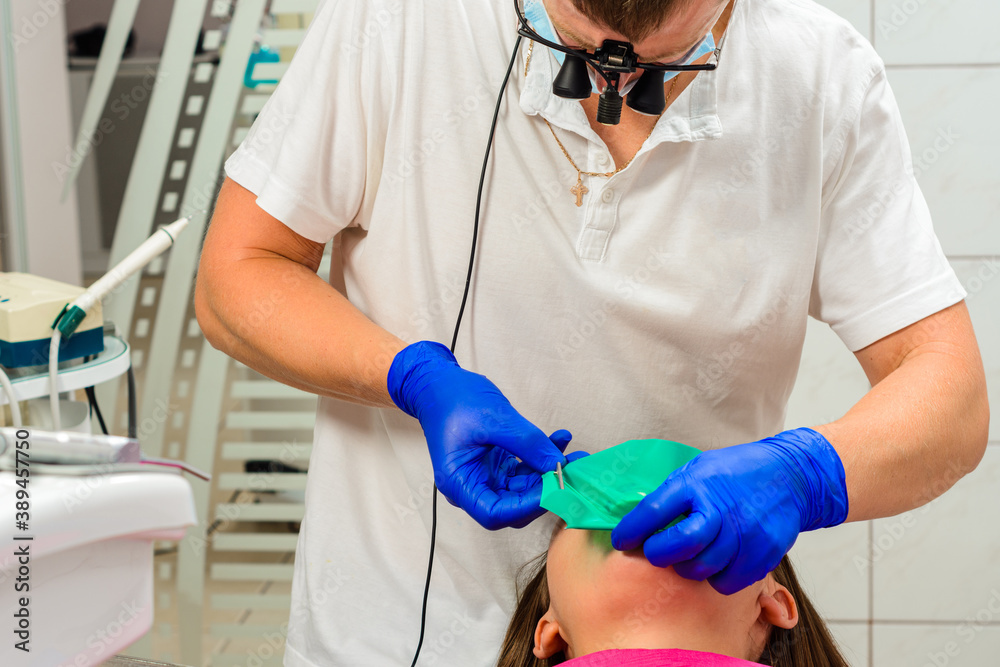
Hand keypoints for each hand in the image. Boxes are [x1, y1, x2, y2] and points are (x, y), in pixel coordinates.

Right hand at [387, 341, 578, 529]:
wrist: (438, 384)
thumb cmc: (453, 399)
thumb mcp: (493, 417)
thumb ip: (527, 443)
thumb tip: (557, 465)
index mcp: (459, 483)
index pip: (495, 513)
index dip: (527, 506)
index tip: (554, 486)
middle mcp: (471, 486)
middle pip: (514, 506)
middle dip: (545, 489)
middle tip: (572, 470)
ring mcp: (486, 477)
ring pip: (524, 490)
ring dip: (549, 472)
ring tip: (573, 453)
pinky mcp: (497, 466)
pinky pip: (525, 471)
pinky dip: (542, 458)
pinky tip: (559, 439)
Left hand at [611, 428, 848, 593]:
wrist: (790, 477)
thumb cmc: (735, 473)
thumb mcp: (699, 469)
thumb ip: (673, 493)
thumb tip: (637, 519)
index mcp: (697, 484)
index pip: (654, 511)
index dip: (632, 531)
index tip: (621, 541)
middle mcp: (720, 509)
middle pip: (679, 545)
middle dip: (658, 554)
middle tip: (655, 551)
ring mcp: (743, 534)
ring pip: (700, 569)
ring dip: (687, 567)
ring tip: (690, 554)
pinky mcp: (762, 555)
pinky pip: (726, 582)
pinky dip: (716, 576)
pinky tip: (717, 560)